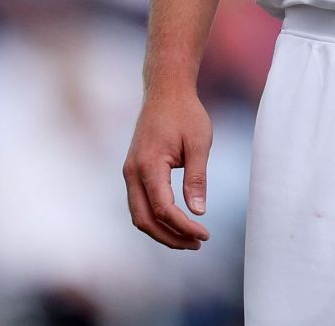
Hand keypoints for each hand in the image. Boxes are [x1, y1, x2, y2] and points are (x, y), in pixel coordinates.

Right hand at [122, 86, 212, 249]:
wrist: (165, 91)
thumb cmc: (185, 113)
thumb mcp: (199, 143)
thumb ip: (197, 177)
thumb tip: (198, 212)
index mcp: (148, 165)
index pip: (163, 208)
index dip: (183, 226)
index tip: (205, 234)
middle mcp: (132, 172)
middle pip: (145, 220)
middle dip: (170, 237)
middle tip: (198, 243)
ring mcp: (129, 172)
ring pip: (139, 215)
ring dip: (162, 231)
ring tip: (189, 238)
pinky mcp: (133, 171)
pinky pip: (140, 203)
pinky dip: (156, 218)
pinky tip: (177, 222)